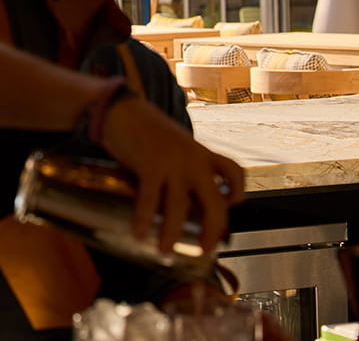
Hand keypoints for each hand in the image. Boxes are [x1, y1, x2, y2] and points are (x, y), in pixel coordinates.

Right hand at [99, 96, 245, 256]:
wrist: (121, 109)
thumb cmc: (144, 129)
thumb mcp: (174, 145)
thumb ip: (182, 168)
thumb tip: (177, 199)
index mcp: (202, 153)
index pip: (235, 173)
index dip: (237, 194)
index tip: (229, 208)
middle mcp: (194, 159)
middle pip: (215, 203)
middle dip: (212, 231)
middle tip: (202, 248)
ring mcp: (173, 162)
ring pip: (180, 206)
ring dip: (172, 232)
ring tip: (165, 250)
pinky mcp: (150, 164)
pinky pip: (150, 199)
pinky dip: (144, 218)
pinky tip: (139, 232)